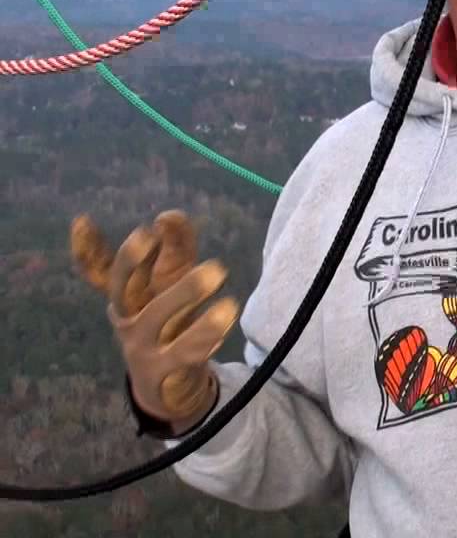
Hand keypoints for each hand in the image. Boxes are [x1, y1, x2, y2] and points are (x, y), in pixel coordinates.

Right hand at [71, 210, 238, 432]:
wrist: (170, 389)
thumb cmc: (172, 324)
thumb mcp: (173, 286)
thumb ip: (175, 249)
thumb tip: (169, 215)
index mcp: (127, 298)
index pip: (101, 273)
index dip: (88, 251)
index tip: (83, 222)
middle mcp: (128, 320)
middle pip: (122, 289)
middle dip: (133, 261)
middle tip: (154, 234)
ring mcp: (141, 348)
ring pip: (155, 319)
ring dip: (185, 294)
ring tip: (218, 270)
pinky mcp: (163, 372)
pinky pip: (183, 353)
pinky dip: (204, 335)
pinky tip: (226, 318)